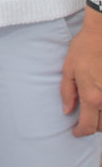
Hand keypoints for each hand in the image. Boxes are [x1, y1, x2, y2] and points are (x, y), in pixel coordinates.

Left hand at [61, 21, 101, 135]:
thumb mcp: (68, 68)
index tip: (76, 132)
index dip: (80, 132)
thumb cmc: (84, 48)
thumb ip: (67, 92)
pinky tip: (101, 104)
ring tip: (93, 112)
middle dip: (92, 127)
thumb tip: (67, 111)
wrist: (101, 34)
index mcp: (91, 96)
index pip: (88, 125)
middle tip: (84, 121)